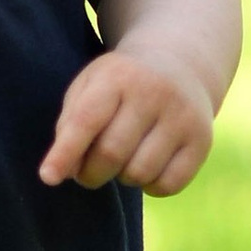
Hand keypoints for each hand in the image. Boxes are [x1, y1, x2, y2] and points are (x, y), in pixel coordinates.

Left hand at [40, 48, 214, 197]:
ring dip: (121, 178)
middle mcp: (154, 92)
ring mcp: (182, 116)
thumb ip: (70, 125)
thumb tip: (62, 172)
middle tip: (86, 172)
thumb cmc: (120, 84)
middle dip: (90, 174)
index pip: (86, 120)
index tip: (47, 177)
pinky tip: (147, 166)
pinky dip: (150, 186)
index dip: (64, 152)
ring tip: (121, 161)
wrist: (180, 63)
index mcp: (117, 76)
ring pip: (139, 173)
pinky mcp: (202, 140)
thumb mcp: (90, 87)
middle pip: (111, 154)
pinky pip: (168, 185)